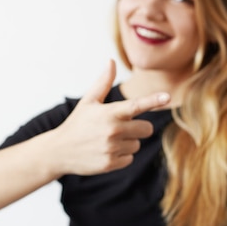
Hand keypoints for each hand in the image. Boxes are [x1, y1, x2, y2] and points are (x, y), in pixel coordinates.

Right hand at [54, 59, 169, 175]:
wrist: (59, 151)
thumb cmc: (77, 123)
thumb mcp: (88, 101)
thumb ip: (104, 82)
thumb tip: (111, 61)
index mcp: (109, 113)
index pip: (136, 105)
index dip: (153, 100)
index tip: (167, 96)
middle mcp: (113, 130)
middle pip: (146, 129)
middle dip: (138, 127)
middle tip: (120, 126)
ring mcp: (112, 148)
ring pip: (137, 144)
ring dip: (127, 142)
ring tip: (108, 140)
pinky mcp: (111, 164)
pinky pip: (129, 158)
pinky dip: (121, 156)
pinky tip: (106, 151)